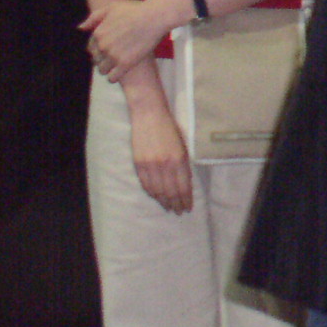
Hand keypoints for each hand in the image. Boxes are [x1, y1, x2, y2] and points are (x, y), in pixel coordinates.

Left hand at [82, 0, 186, 81]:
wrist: (154, 17)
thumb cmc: (135, 10)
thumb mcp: (111, 8)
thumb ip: (94, 17)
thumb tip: (80, 28)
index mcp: (98, 33)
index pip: (91, 49)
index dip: (100, 49)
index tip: (110, 48)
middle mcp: (102, 46)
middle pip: (96, 61)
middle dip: (104, 59)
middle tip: (117, 55)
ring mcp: (113, 56)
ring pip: (102, 71)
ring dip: (109, 69)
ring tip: (119, 63)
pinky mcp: (125, 64)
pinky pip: (112, 78)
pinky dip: (114, 77)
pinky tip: (121, 71)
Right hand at [128, 96, 192, 213]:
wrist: (149, 114)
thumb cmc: (169, 127)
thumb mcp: (182, 144)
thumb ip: (183, 164)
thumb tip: (184, 182)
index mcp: (179, 159)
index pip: (183, 186)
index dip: (185, 199)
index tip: (188, 207)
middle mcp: (165, 165)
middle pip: (170, 191)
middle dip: (176, 203)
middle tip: (179, 212)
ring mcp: (150, 165)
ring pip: (157, 191)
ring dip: (163, 201)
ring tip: (168, 208)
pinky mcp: (139, 164)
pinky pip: (146, 184)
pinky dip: (152, 193)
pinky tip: (156, 197)